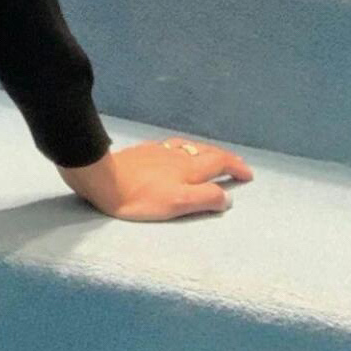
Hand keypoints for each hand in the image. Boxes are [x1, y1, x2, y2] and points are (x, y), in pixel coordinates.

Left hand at [57, 139, 254, 221]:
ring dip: (205, 152)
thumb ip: (205, 199)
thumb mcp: (178, 203)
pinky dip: (185, 150)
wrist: (103, 178)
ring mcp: (159, 150)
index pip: (219, 163)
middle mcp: (177, 155)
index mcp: (189, 168)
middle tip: (236, 164)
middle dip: (224, 158)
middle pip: (207, 152)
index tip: (248, 174)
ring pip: (189, 147)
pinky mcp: (144, 151)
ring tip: (210, 157)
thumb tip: (226, 197)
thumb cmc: (142, 197)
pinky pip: (172, 146)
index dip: (235, 167)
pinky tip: (176, 154)